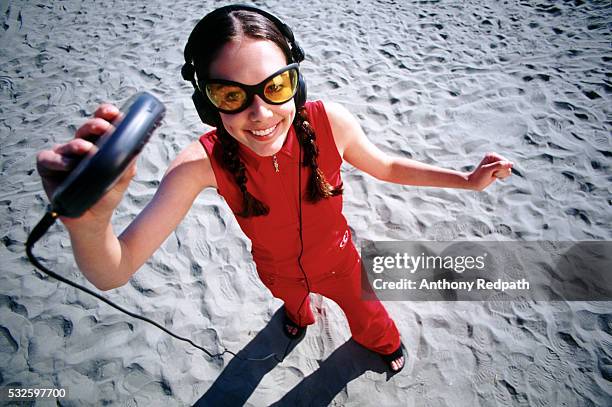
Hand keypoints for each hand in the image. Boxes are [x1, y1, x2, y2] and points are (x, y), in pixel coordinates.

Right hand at [36, 104, 135, 224]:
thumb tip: (135, 148)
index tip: (115, 113)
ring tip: (86, 148)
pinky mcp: (48, 169)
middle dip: (95, 125)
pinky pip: (48, 159)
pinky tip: (67, 164)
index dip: (105, 115)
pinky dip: (57, 160)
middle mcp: (79, 147)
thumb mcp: (121, 180)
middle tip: (104, 127)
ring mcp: (63, 157)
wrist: (92, 220)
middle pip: (86, 130)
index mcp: (98, 144)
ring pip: (68, 144)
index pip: (101, 123)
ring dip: (77, 144)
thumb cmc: (106, 196)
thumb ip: (127, 165)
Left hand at [467, 152, 512, 190]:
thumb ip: (500, 165)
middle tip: (491, 173)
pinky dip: (502, 176)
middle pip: (508, 166)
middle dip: (500, 172)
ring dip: (501, 175)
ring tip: (492, 175)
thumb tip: (512, 164)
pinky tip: (494, 176)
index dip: (499, 169)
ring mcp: (498, 164)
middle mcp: (496, 158)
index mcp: (493, 155)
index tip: (490, 171)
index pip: (505, 162)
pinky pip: (507, 173)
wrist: (474, 183)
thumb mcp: (488, 170)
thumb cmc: (479, 176)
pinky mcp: (498, 169)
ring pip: (508, 170)